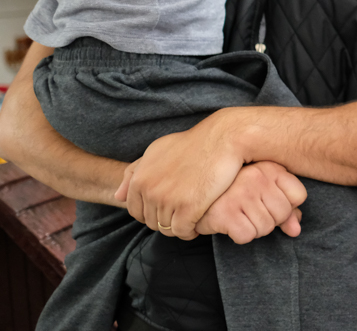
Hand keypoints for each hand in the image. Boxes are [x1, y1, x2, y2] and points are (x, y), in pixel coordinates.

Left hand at [114, 111, 245, 239]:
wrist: (223, 139)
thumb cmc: (193, 144)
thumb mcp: (157, 150)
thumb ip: (134, 172)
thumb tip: (117, 196)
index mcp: (140, 178)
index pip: (135, 211)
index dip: (152, 212)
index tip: (170, 206)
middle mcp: (150, 190)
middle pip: (152, 222)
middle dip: (167, 219)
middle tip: (184, 210)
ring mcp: (168, 200)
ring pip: (167, 229)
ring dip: (180, 226)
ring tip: (193, 214)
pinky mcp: (188, 207)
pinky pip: (182, 232)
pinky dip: (191, 231)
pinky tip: (200, 219)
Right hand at [195, 161, 306, 243]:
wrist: (195, 190)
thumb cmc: (234, 191)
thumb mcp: (264, 192)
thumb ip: (286, 209)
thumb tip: (296, 231)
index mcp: (270, 168)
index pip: (299, 196)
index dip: (287, 206)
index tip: (270, 202)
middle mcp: (256, 177)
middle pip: (283, 214)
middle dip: (270, 220)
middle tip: (251, 212)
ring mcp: (240, 194)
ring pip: (266, 228)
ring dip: (254, 229)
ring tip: (240, 215)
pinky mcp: (224, 212)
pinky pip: (247, 236)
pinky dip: (240, 235)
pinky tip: (230, 223)